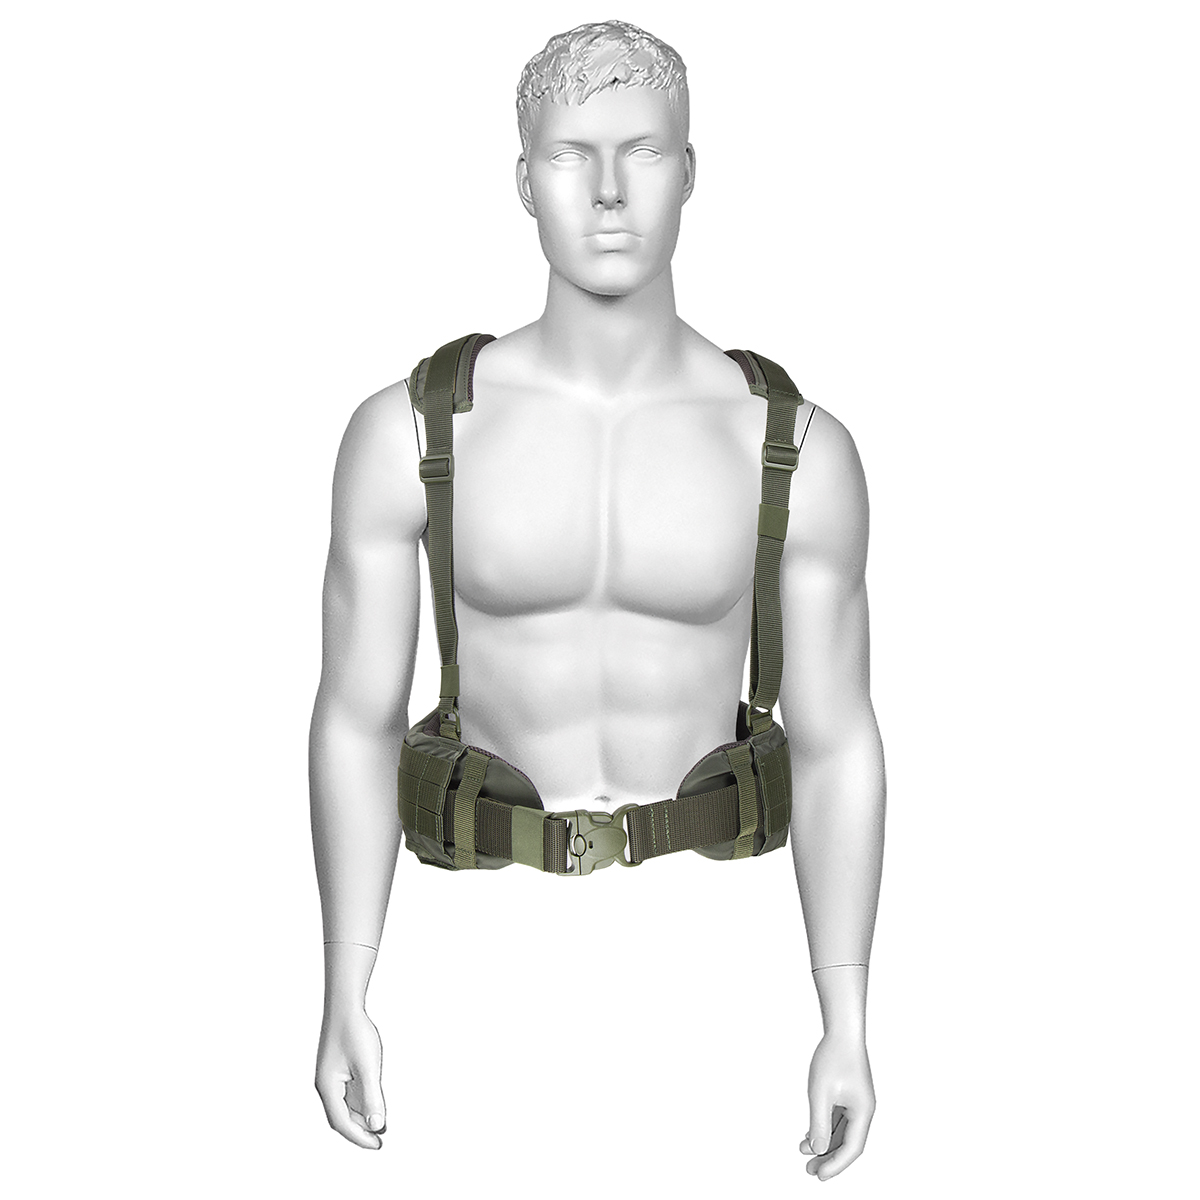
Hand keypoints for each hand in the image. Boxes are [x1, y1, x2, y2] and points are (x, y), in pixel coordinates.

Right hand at [315, 1003, 386, 1147]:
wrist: (344, 1005)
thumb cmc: (354, 1032)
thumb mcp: (368, 1066)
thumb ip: (372, 1097)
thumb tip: (377, 1126)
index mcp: (328, 1087)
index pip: (342, 1122)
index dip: (359, 1137)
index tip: (378, 1145)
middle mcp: (325, 1085)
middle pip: (341, 1117)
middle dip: (359, 1131)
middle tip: (380, 1139)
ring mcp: (330, 1077)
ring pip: (344, 1106)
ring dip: (361, 1117)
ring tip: (380, 1124)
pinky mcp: (337, 1069)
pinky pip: (347, 1094)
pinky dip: (359, 1103)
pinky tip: (374, 1103)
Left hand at [798, 1030, 874, 1179]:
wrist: (842, 1029)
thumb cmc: (833, 1057)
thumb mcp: (820, 1093)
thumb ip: (819, 1123)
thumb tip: (816, 1150)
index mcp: (863, 1112)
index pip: (852, 1148)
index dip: (836, 1165)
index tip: (819, 1176)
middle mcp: (864, 1110)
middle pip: (848, 1142)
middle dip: (829, 1157)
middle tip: (809, 1170)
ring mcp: (857, 1102)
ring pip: (843, 1131)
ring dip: (825, 1142)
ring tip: (804, 1152)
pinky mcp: (850, 1094)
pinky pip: (839, 1118)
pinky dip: (826, 1128)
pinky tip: (809, 1133)